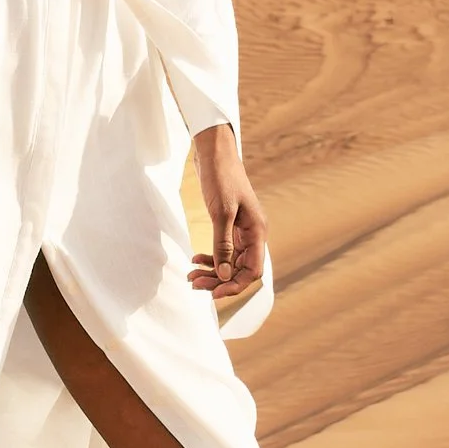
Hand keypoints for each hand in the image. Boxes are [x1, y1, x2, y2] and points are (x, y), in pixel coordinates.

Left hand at [190, 126, 267, 312]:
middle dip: (219, 280)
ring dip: (212, 271)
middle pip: (241, 269)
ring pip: (230, 261)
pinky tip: (195, 259)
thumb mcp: (221, 213)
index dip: (235, 285)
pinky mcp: (230, 225)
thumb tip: (224, 274)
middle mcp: (253, 233)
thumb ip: (223, 245)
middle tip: (194, 284)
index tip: (213, 293)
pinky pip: (224, 250)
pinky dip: (210, 258)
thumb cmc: (221, 178)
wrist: (215, 154)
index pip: (253, 271)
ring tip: (191, 276)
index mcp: (257, 231)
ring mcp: (242, 230)